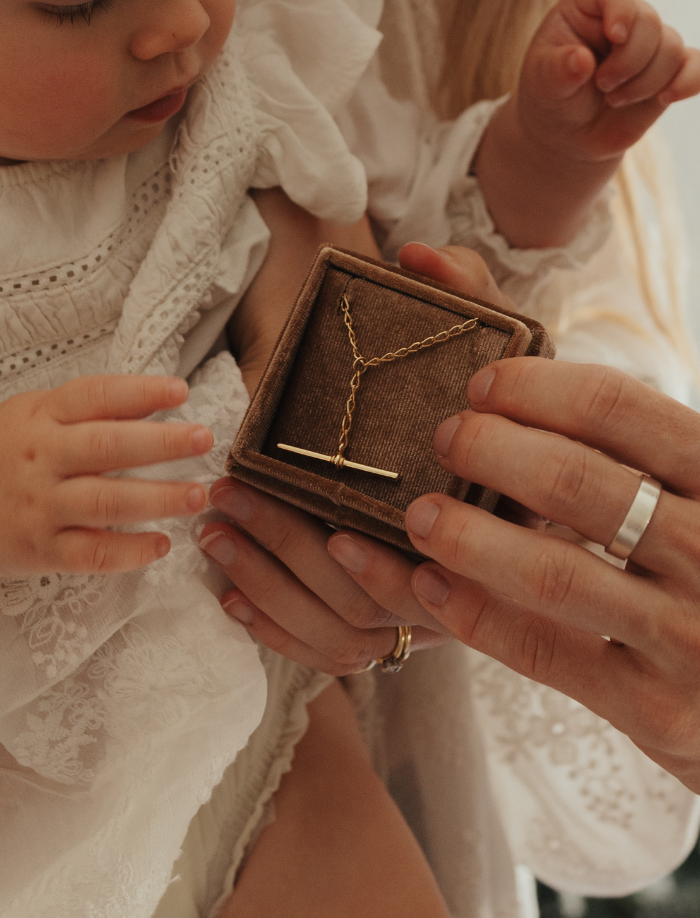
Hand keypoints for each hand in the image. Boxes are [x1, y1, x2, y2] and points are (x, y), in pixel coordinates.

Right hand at [0, 374, 211, 583]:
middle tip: (204, 440)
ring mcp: (41, 507)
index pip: (94, 397)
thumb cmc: (2, 452)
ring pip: (106, 503)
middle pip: (107, 448)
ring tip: (197, 494)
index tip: (181, 391)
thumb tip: (155, 401)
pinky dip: (130, 552)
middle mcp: (42, 460)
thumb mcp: (32, 414)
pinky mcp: (41, 551)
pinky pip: (91, 554)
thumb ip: (86, 408)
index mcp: (41, 417)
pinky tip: (162, 545)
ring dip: (157, 499)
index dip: (139, 392)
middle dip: (161, 443)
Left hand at [199, 242, 508, 672]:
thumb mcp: (490, 332)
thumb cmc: (486, 389)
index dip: (395, 564)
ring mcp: (430, 609)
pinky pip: (331, 652)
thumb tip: (416, 256)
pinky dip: (278, 632)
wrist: (497, 443)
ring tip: (214, 532)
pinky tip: (231, 598)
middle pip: (383, 600)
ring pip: (349, 632)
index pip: (463, 561)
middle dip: (294, 553)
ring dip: (274, 585)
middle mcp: (471, 575)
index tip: (337, 533)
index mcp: (505, 513)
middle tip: (231, 499)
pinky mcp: (391, 626)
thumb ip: (465, 287)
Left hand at [403, 358, 699, 793]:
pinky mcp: (656, 709)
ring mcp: (688, 636)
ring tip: (419, 515)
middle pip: (574, 481)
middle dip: (489, 450)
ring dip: (469, 535)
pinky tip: (429, 584)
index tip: (481, 384)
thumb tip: (525, 385)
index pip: (619, 408)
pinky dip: (476, 614)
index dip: (536, 388)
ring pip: (552, 571)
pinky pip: (544, 651)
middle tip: (443, 438)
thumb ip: (647, 450)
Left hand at [517, 0, 699, 159]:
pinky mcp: (669, 72)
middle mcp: (623, 19)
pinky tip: (666, 97)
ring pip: (671, 47)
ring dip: (644, 82)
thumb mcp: (542, 83)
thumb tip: (581, 60)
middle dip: (629, 60)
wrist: (568, 133)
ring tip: (614, 99)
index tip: (614, 36)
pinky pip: (695, 65)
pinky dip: (689, 81)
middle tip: (603, 86)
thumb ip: (557, 70)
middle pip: (649, 21)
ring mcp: (648, 44)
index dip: (621, 6)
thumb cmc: (551, 96)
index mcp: (586, 9)